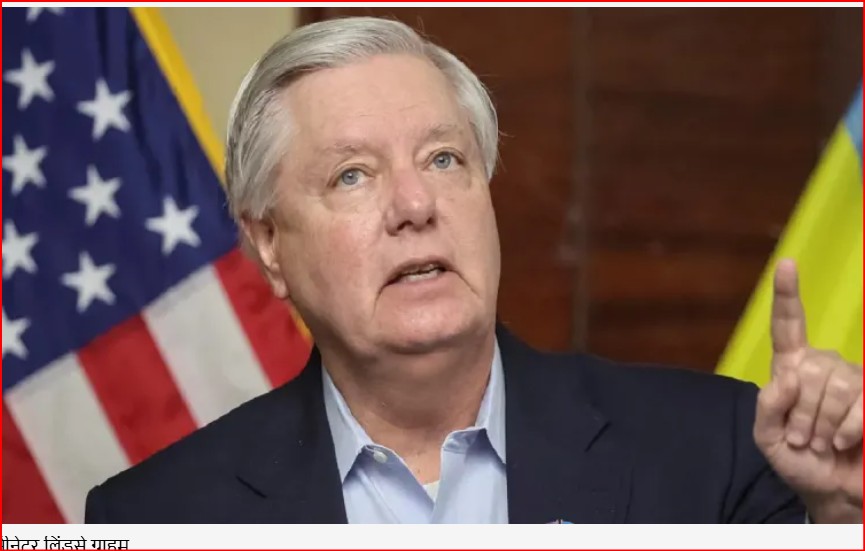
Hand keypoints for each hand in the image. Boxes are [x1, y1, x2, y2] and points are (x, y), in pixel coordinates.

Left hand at [753, 259, 862, 522]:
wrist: (829, 491)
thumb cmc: (796, 461)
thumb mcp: (766, 438)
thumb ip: (767, 406)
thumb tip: (788, 376)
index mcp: (791, 368)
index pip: (788, 327)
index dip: (788, 295)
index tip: (788, 264)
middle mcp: (823, 366)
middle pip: (810, 371)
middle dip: (802, 413)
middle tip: (802, 439)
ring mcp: (853, 380)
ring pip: (835, 387)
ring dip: (821, 424)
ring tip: (820, 442)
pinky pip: (859, 403)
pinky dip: (847, 428)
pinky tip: (842, 442)